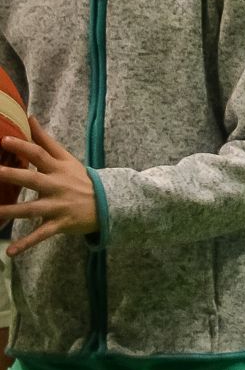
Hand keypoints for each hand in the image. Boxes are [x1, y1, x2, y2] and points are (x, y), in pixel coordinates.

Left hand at [4, 121, 99, 255]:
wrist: (109, 203)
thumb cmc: (81, 179)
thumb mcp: (66, 158)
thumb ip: (45, 140)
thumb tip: (29, 117)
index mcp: (57, 169)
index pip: (39, 155)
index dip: (22, 147)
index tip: (4, 140)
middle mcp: (57, 186)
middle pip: (32, 180)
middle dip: (12, 176)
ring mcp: (58, 206)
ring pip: (32, 209)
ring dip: (12, 212)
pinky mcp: (60, 224)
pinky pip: (41, 235)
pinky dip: (27, 244)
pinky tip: (10, 252)